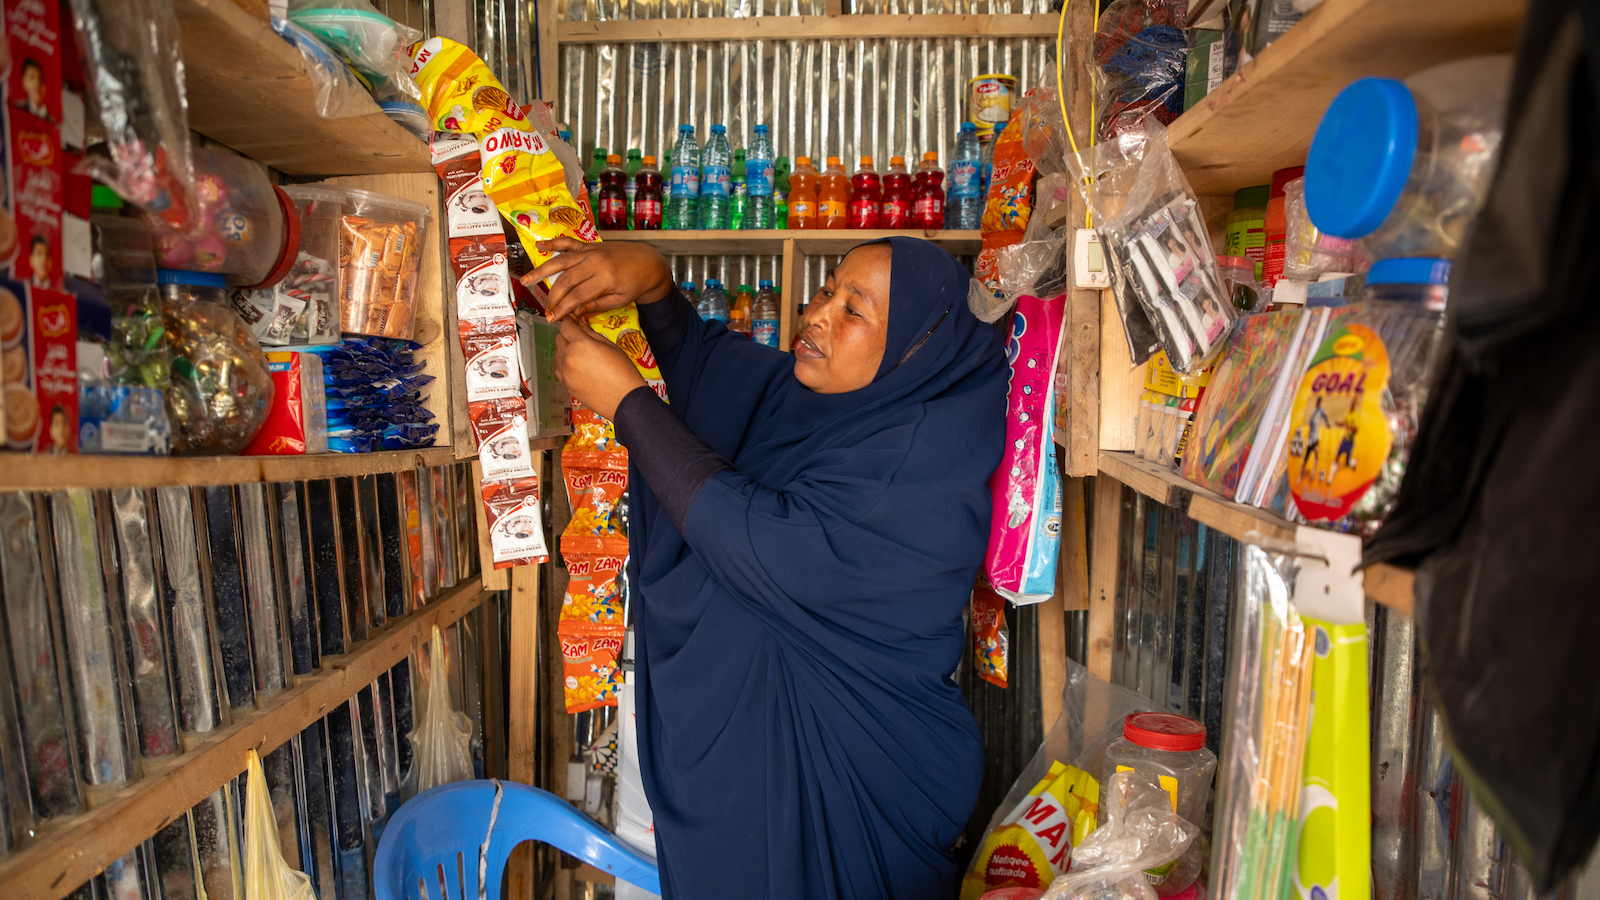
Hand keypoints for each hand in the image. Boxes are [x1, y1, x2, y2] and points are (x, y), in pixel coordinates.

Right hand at [525, 237, 673, 322]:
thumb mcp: (620, 300)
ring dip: (541, 271)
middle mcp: (595, 262)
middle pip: (565, 280)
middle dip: (552, 297)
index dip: (562, 309)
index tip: (552, 318)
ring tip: (526, 280)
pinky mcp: (589, 245)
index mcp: (605, 278)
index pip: (577, 296)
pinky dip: (553, 243)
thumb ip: (597, 305)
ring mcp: (590, 252)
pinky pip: (568, 242)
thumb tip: (576, 311)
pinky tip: (539, 245)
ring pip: (560, 261)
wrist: (647, 261)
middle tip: (545, 309)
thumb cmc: (635, 283)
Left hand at [554, 316, 648, 419]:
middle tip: (578, 336)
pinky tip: (578, 366)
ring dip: (565, 349)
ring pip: (557, 354)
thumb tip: (582, 325)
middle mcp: (568, 357)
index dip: (569, 321)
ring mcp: (565, 372)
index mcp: (580, 344)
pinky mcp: (566, 384)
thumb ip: (592, 334)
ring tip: (580, 353)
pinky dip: (565, 364)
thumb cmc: (623, 373)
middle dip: (567, 334)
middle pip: (559, 338)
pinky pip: (559, 369)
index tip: (572, 321)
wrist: (624, 400)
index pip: (565, 326)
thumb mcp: (611, 346)